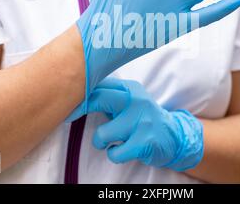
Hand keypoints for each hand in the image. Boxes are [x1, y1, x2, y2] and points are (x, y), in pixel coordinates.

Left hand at [68, 78, 203, 170]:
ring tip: (111, 141)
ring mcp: (142, 121)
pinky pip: (114, 153)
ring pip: (103, 134)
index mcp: (130, 88)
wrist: (174, 137)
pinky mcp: (145, 142)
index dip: (79, 95)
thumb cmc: (141, 119)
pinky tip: (123, 149)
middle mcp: (136, 100)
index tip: (65, 105)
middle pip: (99, 99)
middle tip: (69, 118)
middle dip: (80, 109)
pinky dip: (114, 154)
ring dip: (101, 141)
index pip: (99, 85)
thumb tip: (74, 92)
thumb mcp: (128, 102)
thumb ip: (108, 95)